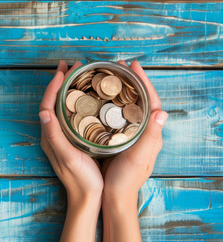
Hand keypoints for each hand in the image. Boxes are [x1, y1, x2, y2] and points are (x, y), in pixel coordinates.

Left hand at [39, 60, 102, 241]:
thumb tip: (43, 112)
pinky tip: (87, 98)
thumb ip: (55, 135)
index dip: (54, 85)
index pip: (48, 104)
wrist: (87, 198)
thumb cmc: (81, 179)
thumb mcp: (68, 156)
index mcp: (50, 135)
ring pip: (62, 106)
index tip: (63, 70)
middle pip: (53, 101)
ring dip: (68, 89)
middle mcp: (53, 134)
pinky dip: (75, 101)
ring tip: (78, 75)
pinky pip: (70, 114)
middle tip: (72, 65)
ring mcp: (62, 137)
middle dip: (61, 82)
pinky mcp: (71, 140)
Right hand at [101, 60, 168, 241]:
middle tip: (119, 65)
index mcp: (150, 133)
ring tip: (108, 76)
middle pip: (138, 99)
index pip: (151, 100)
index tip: (133, 65)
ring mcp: (128, 134)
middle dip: (130, 81)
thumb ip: (151, 135)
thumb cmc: (127, 179)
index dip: (143, 81)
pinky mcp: (116, 139)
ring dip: (118, 90)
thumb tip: (162, 112)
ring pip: (125, 106)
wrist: (115, 196)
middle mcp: (141, 131)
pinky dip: (108, 103)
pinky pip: (114, 115)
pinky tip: (97, 99)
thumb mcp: (139, 157)